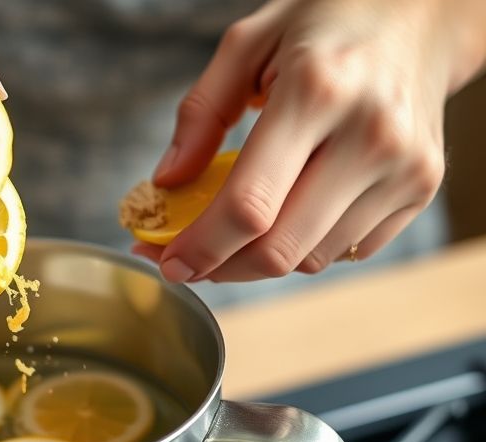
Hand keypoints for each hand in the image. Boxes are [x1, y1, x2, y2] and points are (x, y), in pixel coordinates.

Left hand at [140, 0, 485, 281]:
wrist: (420, 16)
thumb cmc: (326, 24)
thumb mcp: (247, 43)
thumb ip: (200, 113)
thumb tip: (167, 182)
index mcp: (317, 91)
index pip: (249, 205)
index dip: (201, 247)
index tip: (169, 261)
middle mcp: (370, 135)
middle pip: (279, 249)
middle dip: (221, 267)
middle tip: (188, 260)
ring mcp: (404, 167)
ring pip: (310, 259)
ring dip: (259, 260)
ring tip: (234, 232)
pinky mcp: (422, 188)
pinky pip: (346, 250)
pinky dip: (304, 247)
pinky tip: (287, 215)